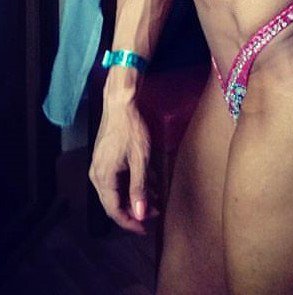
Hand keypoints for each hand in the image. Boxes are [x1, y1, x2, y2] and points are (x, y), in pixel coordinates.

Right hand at [89, 100, 158, 234]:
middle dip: (135, 210)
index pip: (114, 211)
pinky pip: (117, 178)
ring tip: (155, 199)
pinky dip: (132, 183)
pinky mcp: (105, 158)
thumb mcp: (140, 160)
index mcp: (103, 178)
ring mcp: (100, 166)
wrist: (121, 103)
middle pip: (114, 202)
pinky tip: (148, 182)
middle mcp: (97, 175)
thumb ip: (139, 188)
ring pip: (117, 190)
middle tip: (154, 213)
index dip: (130, 223)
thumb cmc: (130, 128)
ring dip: (135, 196)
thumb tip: (141, 214)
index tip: (144, 229)